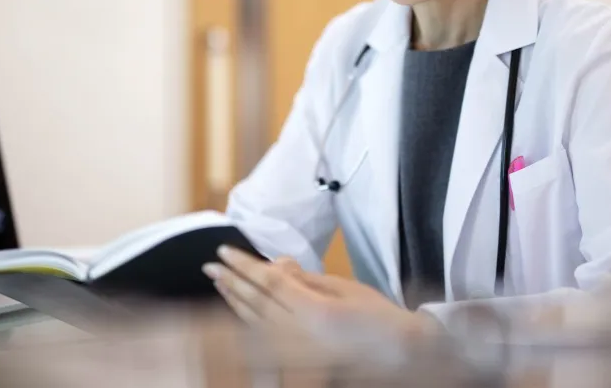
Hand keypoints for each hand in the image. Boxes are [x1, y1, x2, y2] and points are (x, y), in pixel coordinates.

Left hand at [202, 246, 438, 343]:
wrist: (399, 351)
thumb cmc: (376, 315)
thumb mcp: (342, 286)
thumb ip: (305, 279)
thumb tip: (276, 265)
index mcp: (314, 310)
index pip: (269, 282)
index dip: (244, 265)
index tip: (224, 252)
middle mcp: (301, 332)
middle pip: (256, 302)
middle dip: (231, 282)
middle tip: (211, 266)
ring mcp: (299, 349)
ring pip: (256, 322)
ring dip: (235, 302)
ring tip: (220, 284)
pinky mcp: (301, 359)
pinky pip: (266, 340)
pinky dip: (249, 324)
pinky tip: (239, 313)